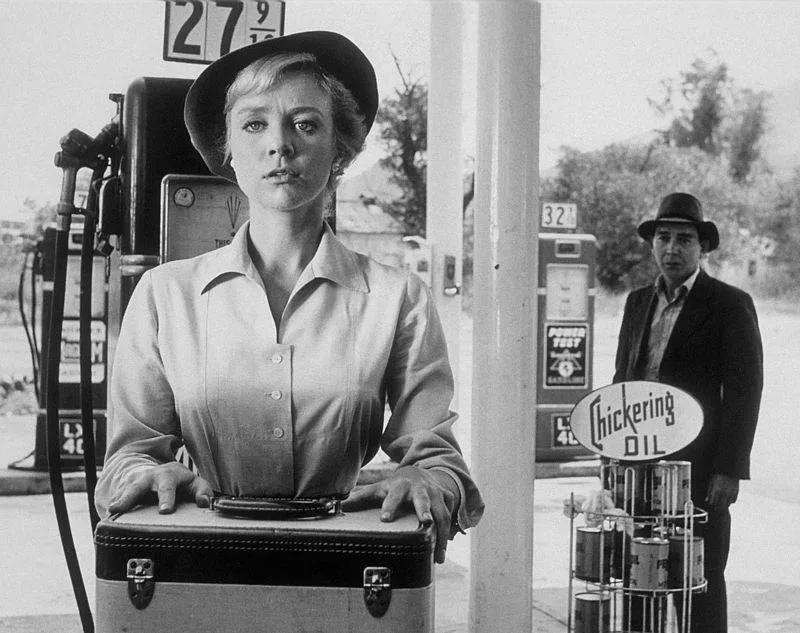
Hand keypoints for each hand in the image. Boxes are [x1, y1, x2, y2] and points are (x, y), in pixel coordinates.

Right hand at [107, 462, 212, 514]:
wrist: (156, 473)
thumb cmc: (179, 482)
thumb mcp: (194, 484)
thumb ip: (202, 491)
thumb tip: (205, 502)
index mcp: (170, 474)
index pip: (168, 485)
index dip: (166, 497)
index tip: (165, 511)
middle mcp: (150, 476)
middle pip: (140, 484)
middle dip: (133, 496)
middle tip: (125, 508)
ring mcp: (135, 481)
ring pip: (125, 489)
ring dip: (119, 499)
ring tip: (113, 510)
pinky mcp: (123, 488)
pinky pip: (116, 496)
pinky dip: (114, 504)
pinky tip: (110, 514)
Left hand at [342, 466, 457, 563]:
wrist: (418, 473)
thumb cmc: (395, 487)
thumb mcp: (378, 489)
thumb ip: (361, 498)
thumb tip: (341, 507)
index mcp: (400, 486)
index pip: (393, 495)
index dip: (389, 505)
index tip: (385, 518)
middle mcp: (420, 488)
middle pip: (423, 500)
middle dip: (425, 509)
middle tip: (426, 522)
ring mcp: (436, 492)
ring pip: (442, 513)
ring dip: (441, 534)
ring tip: (438, 556)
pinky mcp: (447, 498)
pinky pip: (450, 517)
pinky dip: (447, 535)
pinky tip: (441, 552)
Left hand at [706, 473, 739, 510]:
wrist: (730, 470)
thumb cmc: (718, 475)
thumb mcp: (711, 482)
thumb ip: (709, 491)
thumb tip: (707, 500)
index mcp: (716, 490)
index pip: (713, 502)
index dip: (711, 503)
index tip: (711, 502)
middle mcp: (724, 492)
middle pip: (720, 505)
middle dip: (717, 506)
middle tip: (716, 504)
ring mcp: (731, 493)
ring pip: (727, 504)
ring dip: (723, 504)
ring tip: (721, 502)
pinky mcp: (736, 492)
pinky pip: (733, 501)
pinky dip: (730, 501)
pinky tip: (727, 498)